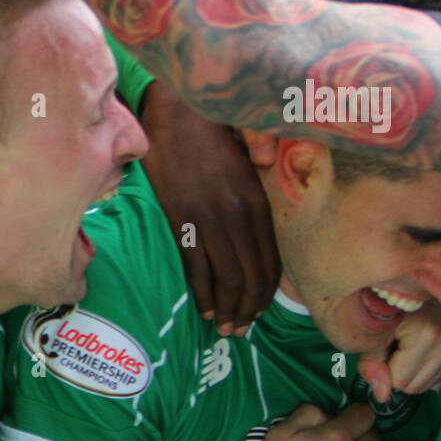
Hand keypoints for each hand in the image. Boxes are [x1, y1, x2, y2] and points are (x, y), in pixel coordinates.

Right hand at [140, 83, 279, 336]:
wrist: (170, 110)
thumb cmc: (207, 126)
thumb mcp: (247, 147)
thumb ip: (260, 167)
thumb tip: (267, 173)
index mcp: (257, 201)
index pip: (270, 261)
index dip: (266, 294)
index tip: (258, 312)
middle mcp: (239, 215)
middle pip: (252, 277)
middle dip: (249, 309)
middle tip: (241, 330)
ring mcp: (209, 220)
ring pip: (228, 279)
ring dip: (228, 309)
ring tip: (225, 328)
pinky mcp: (181, 220)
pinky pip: (197, 268)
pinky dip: (203, 294)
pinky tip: (204, 309)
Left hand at [358, 301, 440, 402]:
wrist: (412, 278)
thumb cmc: (385, 302)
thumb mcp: (371, 330)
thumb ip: (372, 363)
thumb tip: (382, 396)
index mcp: (427, 334)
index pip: (399, 381)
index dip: (383, 369)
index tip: (381, 348)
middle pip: (414, 386)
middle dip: (397, 373)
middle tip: (392, 346)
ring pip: (426, 385)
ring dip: (410, 371)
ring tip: (405, 344)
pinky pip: (438, 379)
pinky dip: (423, 370)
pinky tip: (417, 349)